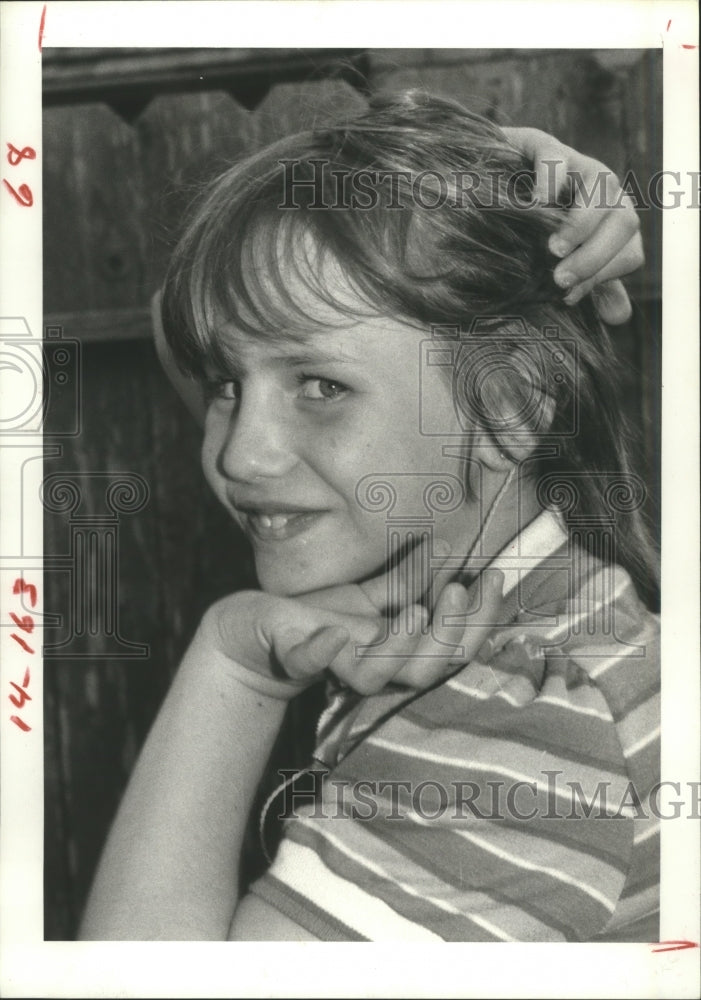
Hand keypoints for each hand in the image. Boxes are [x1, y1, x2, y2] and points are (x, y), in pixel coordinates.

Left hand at [206, 537, 505, 697]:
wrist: (259, 625)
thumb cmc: (321, 612)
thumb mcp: (372, 593)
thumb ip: (409, 579)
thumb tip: (451, 547)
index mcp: (399, 653)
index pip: (453, 647)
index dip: (480, 619)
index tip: (495, 577)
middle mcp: (373, 667)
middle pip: (428, 670)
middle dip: (452, 633)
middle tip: (460, 591)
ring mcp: (334, 666)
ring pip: (378, 677)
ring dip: (402, 647)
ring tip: (415, 610)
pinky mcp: (295, 657)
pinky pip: (309, 662)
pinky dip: (321, 653)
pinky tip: (332, 635)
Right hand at [504, 127, 643, 323]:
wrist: (483, 185)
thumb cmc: (526, 230)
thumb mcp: (561, 260)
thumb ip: (593, 284)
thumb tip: (619, 316)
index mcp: (612, 221)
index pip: (631, 252)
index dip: (604, 277)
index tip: (567, 296)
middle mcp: (604, 191)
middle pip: (625, 221)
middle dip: (596, 256)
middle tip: (558, 278)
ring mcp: (577, 164)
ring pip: (603, 187)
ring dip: (581, 224)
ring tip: (551, 248)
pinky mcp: (541, 145)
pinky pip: (557, 158)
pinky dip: (550, 182)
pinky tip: (536, 204)